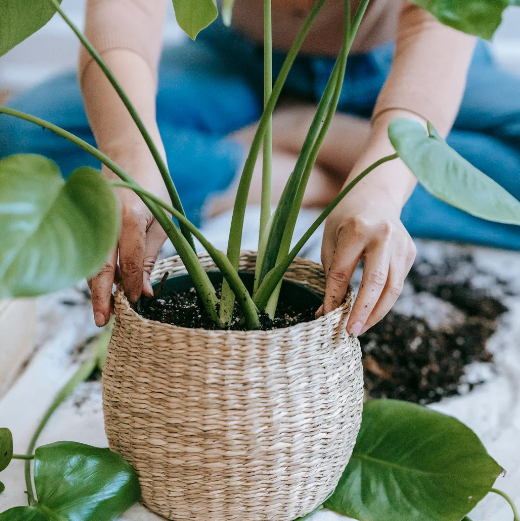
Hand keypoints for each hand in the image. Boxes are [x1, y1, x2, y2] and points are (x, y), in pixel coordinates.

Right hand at [88, 154, 168, 326]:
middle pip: (100, 266)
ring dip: (96, 287)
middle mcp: (107, 220)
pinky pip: (90, 251)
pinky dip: (94, 270)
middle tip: (103, 321)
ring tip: (102, 310)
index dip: (132, 286)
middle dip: (101, 296)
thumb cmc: (153, 190)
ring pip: (91, 261)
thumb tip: (145, 292)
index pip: (129, 263)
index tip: (136, 303)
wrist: (130, 157)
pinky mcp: (87, 219)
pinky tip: (103, 287)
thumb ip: (148, 257)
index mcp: (131, 218)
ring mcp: (94, 218)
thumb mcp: (161, 223)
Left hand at [320, 161, 416, 336]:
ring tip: (361, 327)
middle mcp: (384, 236)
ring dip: (377, 313)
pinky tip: (370, 310)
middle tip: (350, 331)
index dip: (334, 298)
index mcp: (358, 229)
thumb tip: (327, 310)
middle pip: (376, 283)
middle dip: (362, 311)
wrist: (376, 194)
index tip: (326, 317)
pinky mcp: (410, 252)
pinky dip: (384, 300)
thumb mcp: (330, 237)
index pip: (343, 272)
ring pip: (393, 288)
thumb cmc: (345, 218)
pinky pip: (397, 282)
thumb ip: (330, 271)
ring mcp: (402, 244)